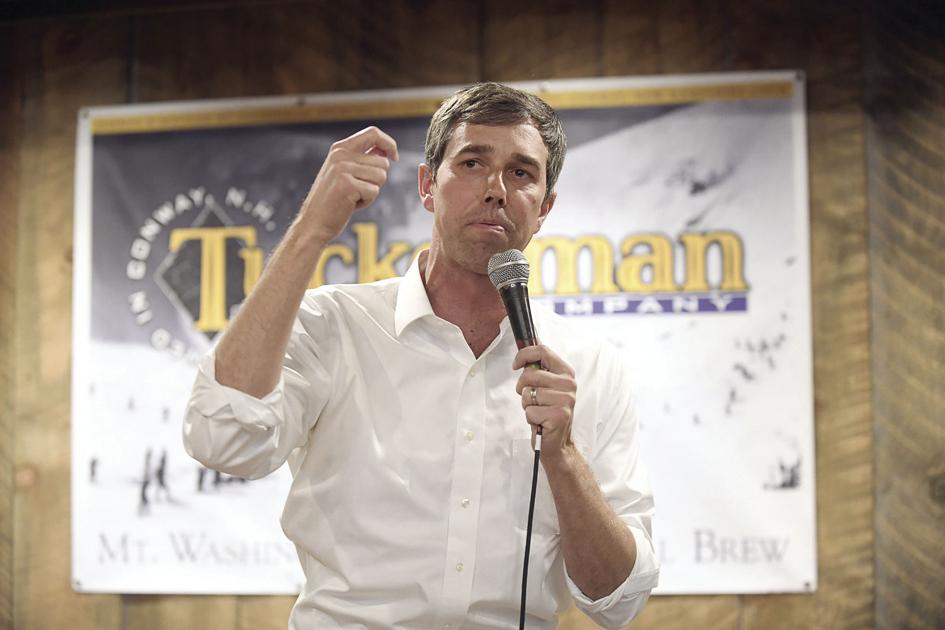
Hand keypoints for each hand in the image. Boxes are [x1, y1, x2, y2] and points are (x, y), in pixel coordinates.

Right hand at [298, 126, 398, 243]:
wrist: (313, 223)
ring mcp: (343, 169)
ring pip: (381, 177)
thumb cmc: (333, 200)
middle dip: (377, 180)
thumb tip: (386, 152)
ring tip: (353, 196)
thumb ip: (362, 160)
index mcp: (340, 148)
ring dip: (371, 191)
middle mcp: (340, 155)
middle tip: (358, 190)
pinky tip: (350, 204)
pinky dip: (367, 201)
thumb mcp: (344, 173)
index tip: (394, 157)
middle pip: (383, 162)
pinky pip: (374, 191)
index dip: (389, 143)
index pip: (373, 133)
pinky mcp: (347, 185)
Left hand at [514, 344, 576, 456]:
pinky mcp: (559, 416)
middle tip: (531, 398)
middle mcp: (569, 384)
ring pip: (528, 393)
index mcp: (566, 373)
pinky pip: (529, 410)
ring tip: (538, 411)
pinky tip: (540, 421)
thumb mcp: (547, 386)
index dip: (524, 355)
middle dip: (523, 388)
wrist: (558, 443)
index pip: (543, 351)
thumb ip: (540, 366)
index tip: (515, 365)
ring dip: (527, 405)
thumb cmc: (548, 411)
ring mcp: (565, 400)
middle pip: (530, 374)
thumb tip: (531, 339)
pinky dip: (530, 417)